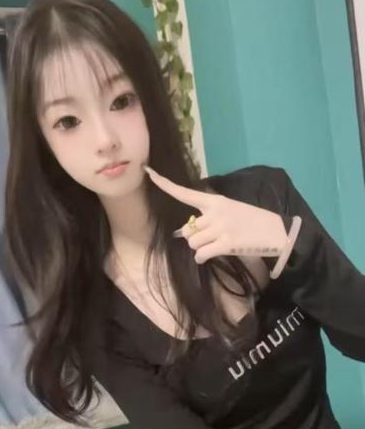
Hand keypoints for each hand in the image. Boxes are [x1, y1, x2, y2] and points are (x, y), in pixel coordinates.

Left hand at [144, 165, 288, 263]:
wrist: (279, 232)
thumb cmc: (252, 222)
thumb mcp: (230, 211)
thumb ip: (208, 217)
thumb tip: (185, 233)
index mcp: (215, 201)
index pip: (185, 192)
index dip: (164, 184)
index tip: (149, 171)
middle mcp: (216, 212)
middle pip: (187, 231)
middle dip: (195, 238)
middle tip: (213, 239)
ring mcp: (221, 227)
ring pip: (193, 243)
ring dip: (201, 248)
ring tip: (218, 245)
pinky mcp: (227, 243)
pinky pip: (201, 254)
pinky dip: (203, 258)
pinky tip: (212, 255)